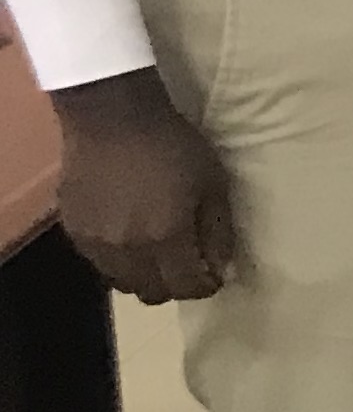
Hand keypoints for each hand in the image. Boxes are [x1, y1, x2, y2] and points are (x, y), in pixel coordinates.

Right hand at [53, 69, 238, 301]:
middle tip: (186, 264)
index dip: (205, 286)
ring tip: (156, 254)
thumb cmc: (172, 145)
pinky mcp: (73, 230)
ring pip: (122, 283)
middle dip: (175, 286)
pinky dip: (117, 260)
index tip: (213, 275)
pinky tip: (128, 238)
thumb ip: (217, 230)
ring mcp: (94, 242)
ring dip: (143, 277)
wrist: (112, 117)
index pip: (187, 287)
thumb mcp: (212, 182)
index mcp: (166, 237)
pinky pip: (98, 263)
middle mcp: (127, 250)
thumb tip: (220, 267)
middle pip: (152, 293)